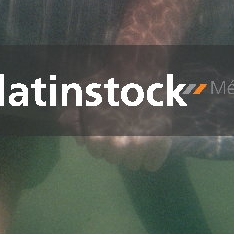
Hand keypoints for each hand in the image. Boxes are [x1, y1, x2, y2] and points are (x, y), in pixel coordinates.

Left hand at [59, 48, 172, 170]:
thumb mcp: (79, 94)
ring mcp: (141, 145)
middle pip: (115, 160)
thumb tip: (78, 141)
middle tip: (120, 129)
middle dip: (114, 146)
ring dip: (132, 152)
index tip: (105, 128)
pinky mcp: (161, 141)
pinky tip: (148, 141)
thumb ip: (71, 117)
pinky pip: (152, 165)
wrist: (138, 68)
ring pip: (134, 164)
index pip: (97, 153)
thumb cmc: (106, 81)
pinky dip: (151, 157)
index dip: (99, 140)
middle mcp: (119, 145)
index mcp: (97, 137)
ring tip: (134, 133)